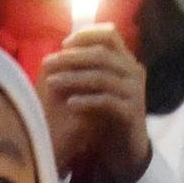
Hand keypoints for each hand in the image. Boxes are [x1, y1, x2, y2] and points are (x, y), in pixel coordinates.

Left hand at [39, 30, 152, 182]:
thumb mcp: (99, 86)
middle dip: (72, 58)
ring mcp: (135, 92)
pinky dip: (86, 101)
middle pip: (102, 54)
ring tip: (51, 83)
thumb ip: (89, 68)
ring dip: (73, 78)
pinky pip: (107, 102)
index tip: (63, 44)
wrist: (126, 148)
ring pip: (102, 77)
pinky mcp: (131, 112)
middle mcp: (134, 72)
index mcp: (127, 61)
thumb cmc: (107, 114)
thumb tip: (62, 49)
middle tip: (47, 63)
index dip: (86, 35)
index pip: (110, 34)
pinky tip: (69, 104)